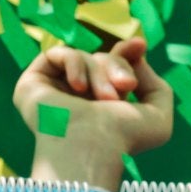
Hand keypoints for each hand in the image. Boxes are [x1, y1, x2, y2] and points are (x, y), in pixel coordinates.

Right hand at [15, 36, 173, 188]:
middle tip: (126, 87)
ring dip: (100, 73)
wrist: (93, 146)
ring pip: (85, 58)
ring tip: (106, 99)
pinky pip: (58, 54)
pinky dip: (75, 64)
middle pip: (103, 58)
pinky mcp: (32, 85)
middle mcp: (78, 99)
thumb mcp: (158, 115)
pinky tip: (79, 88)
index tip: (140, 45)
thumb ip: (156, 85)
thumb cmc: (126, 138)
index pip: (113, 68)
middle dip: (119, 67)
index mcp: (103, 106)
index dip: (126, 53)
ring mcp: (55, 93)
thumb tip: (136, 56)